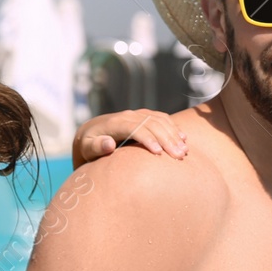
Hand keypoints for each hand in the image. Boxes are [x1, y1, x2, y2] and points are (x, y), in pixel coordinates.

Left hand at [73, 109, 187, 167]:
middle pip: (152, 124)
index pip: (136, 128)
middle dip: (167, 139)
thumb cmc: (88, 146)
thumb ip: (96, 147)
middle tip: (179, 156)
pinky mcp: (143, 116)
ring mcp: (136, 114)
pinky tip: (183, 138)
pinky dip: (173, 127)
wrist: (90, 134)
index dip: (148, 139)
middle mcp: (127, 116)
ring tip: (184, 151)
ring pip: (160, 120)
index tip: (159, 154)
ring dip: (174, 134)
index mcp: (114, 123)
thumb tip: (108, 143)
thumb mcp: (86, 149)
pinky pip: (161, 118)